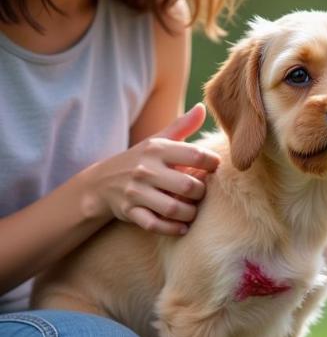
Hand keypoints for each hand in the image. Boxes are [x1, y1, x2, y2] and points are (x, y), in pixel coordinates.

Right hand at [85, 104, 220, 234]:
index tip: (214, 167)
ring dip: (189, 212)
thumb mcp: (158, 139)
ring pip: (173, 208)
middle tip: (201, 192)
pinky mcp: (130, 212)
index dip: (211, 162)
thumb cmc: (141, 159)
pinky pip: (155, 225)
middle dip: (201, 192)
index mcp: (157, 149)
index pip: (194, 154)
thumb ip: (182, 126)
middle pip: (188, 186)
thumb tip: (203, 107)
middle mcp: (146, 170)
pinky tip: (183, 226)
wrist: (101, 182)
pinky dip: (172, 228)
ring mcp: (136, 192)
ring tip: (193, 209)